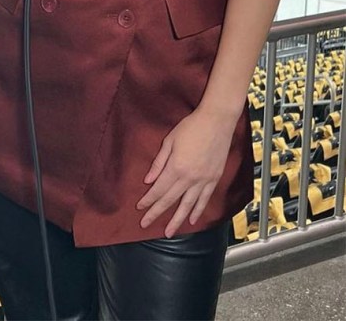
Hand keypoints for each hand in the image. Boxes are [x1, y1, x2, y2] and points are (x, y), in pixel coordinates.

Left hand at [136, 107, 233, 236]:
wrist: (216, 122)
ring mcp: (203, 180)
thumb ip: (159, 162)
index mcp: (176, 167)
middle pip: (170, 200)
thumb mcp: (170, 140)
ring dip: (177, 220)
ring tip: (169, 233)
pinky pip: (204, 200)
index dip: (148, 200)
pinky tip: (192, 221)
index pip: (159, 189)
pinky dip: (197, 211)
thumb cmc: (191, 127)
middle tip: (146, 225)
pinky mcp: (214, 179)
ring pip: (188, 206)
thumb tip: (149, 180)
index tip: (140, 208)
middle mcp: (190, 178)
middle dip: (157, 213)